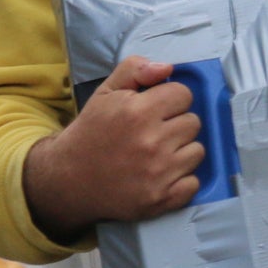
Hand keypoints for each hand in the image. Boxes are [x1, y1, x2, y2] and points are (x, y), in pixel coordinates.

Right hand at [23, 55, 204, 241]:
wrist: (69, 178)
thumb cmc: (91, 131)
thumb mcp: (105, 92)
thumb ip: (135, 70)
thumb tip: (168, 68)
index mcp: (138, 112)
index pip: (183, 94)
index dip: (171, 98)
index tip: (157, 108)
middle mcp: (152, 142)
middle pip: (194, 122)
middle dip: (177, 123)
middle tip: (156, 132)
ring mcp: (159, 174)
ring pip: (197, 151)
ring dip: (182, 151)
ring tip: (159, 153)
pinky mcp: (161, 199)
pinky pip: (194, 183)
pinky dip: (182, 180)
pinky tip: (162, 175)